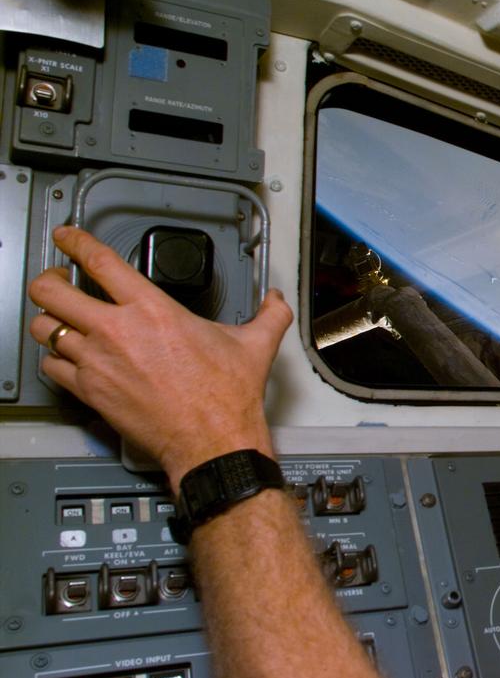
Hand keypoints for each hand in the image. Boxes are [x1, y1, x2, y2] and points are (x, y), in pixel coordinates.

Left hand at [27, 226, 292, 485]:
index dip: (75, 242)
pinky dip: (53, 359)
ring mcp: (97, 362)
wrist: (212, 441)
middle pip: (51, 291)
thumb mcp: (255, 344)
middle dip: (49, 281)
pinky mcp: (89, 392)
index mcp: (153, 310)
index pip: (99, 261)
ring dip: (48, 321)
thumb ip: (268, 314)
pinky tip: (66, 358)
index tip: (68, 236)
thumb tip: (275, 301)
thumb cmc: (226, 398)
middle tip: (56, 280)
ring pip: (45, 329)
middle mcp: (117, 332)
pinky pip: (51, 368)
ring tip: (58, 319)